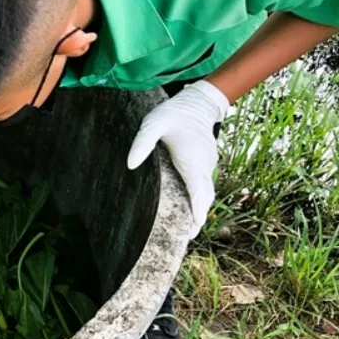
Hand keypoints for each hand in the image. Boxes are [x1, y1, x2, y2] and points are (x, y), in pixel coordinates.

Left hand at [127, 80, 229, 237]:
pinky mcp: (207, 162)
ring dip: (200, 209)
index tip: (191, 231)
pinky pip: (205, 185)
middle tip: (185, 237)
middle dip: (197, 217)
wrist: (198, 101)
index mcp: (192, 160)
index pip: (198, 191)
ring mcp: (208, 164)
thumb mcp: (153, 123)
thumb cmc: (174, 112)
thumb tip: (130, 165)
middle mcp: (204, 165)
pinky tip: (191, 206)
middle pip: (205, 197)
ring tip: (188, 229)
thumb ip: (142, 143)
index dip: (196, 212)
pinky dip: (200, 198)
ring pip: (206, 192)